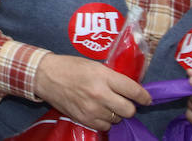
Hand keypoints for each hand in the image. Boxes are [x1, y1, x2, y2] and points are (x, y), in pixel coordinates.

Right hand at [34, 53, 150, 130]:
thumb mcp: (94, 66)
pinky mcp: (84, 119)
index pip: (134, 91)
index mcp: (103, 77)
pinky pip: (105, 126)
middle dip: (129, 106)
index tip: (146, 99)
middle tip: (122, 101)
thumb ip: (112, 77)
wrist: (45, 76)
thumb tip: (130, 89)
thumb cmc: (70, 67)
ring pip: (117, 119)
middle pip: (129, 110)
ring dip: (115, 113)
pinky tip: (98, 111)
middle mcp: (100, 94)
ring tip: (105, 104)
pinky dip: (105, 120)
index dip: (144, 96)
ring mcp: (92, 109)